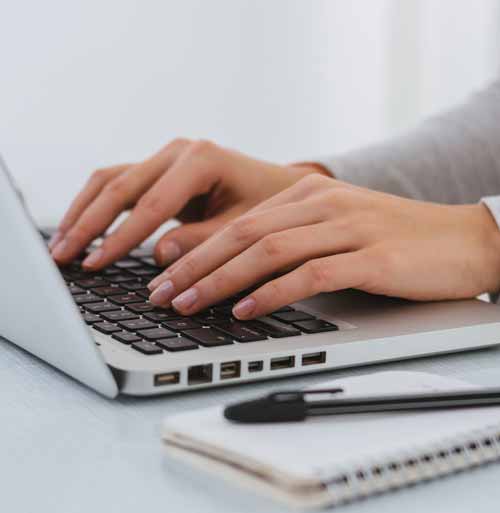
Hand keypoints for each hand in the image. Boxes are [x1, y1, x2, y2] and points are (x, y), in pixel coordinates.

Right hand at [49, 139, 327, 267]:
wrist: (281, 188)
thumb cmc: (272, 207)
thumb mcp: (245, 228)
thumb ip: (204, 242)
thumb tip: (160, 258)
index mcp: (202, 159)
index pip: (152, 203)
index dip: (121, 238)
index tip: (96, 265)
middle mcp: (179, 151)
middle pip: (120, 185)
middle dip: (88, 224)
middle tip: (63, 257)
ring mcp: (168, 157)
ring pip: (112, 180)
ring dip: (84, 212)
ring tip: (61, 245)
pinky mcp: (162, 171)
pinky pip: (121, 184)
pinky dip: (98, 207)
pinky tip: (83, 230)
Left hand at [148, 174, 499, 317]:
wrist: (465, 238)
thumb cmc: (397, 239)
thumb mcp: (337, 226)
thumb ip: (293, 238)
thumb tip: (240, 269)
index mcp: (309, 193)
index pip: (239, 222)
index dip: (196, 250)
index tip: (164, 277)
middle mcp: (322, 203)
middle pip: (242, 233)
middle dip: (194, 266)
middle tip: (160, 294)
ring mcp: (347, 227)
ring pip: (268, 251)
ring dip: (220, 280)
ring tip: (187, 304)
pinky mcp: (370, 256)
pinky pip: (309, 274)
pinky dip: (271, 293)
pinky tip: (244, 310)